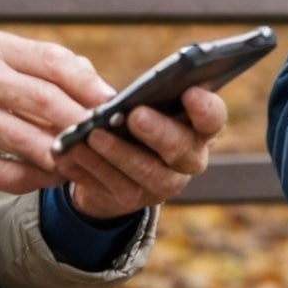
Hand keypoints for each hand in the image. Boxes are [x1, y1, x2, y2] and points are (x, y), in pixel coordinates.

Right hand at [0, 30, 113, 193]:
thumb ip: (24, 65)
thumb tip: (88, 80)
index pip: (52, 60)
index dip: (91, 84)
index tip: (119, 104)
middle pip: (47, 102)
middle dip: (87, 125)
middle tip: (113, 141)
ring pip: (28, 141)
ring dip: (64, 158)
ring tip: (87, 166)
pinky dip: (31, 180)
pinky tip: (48, 182)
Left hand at [53, 84, 227, 219]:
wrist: (112, 161)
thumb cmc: (131, 114)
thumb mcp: (138, 97)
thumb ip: (135, 89)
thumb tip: (106, 87)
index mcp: (198, 126)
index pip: (213, 118)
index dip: (205, 107)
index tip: (190, 91)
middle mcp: (189, 158)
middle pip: (183, 149)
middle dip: (159, 132)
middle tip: (135, 115)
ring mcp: (164, 183)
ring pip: (148, 173)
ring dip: (119, 152)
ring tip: (94, 133)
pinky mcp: (134, 200)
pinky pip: (115, 186)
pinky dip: (93, 167)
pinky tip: (74, 150)